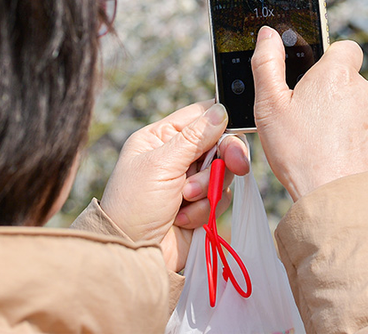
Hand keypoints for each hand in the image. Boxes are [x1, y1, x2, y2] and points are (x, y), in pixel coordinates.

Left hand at [99, 101, 249, 271]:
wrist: (132, 256)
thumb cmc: (134, 206)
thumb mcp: (161, 165)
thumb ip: (193, 137)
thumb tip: (220, 110)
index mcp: (160, 138)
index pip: (200, 116)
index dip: (221, 121)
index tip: (235, 131)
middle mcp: (176, 156)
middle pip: (219, 143)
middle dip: (225, 157)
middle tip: (235, 165)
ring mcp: (189, 182)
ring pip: (223, 172)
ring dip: (207, 188)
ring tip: (184, 200)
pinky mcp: (200, 206)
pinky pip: (221, 198)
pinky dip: (206, 209)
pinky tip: (183, 218)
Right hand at [252, 26, 367, 200]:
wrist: (334, 197)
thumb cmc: (298, 153)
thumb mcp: (269, 107)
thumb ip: (267, 64)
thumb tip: (268, 35)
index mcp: (336, 74)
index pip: (345, 49)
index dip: (332, 62)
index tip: (319, 82)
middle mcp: (366, 89)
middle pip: (353, 84)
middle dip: (338, 98)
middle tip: (316, 124)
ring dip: (354, 122)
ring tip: (332, 146)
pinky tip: (351, 158)